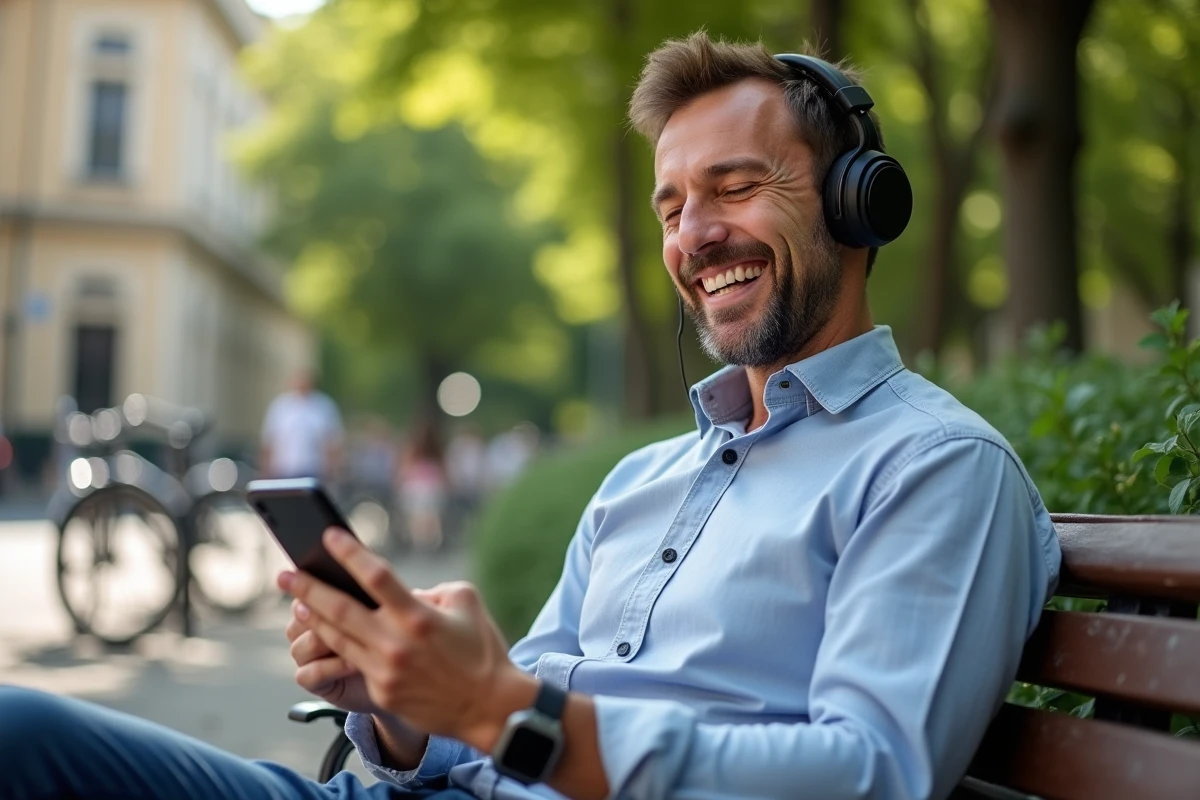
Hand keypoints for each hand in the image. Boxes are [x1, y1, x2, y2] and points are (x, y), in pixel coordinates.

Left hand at [278, 529, 536, 751]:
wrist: (489, 707)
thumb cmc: (481, 650)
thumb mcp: (466, 603)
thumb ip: (431, 591)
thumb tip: (403, 592)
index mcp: (419, 616)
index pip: (375, 576)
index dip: (350, 554)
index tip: (329, 537)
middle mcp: (396, 643)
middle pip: (340, 610)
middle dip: (308, 589)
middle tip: (284, 574)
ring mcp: (385, 670)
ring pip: (337, 638)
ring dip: (313, 618)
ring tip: (296, 603)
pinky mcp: (382, 691)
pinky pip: (354, 662)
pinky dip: (337, 646)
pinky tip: (325, 634)